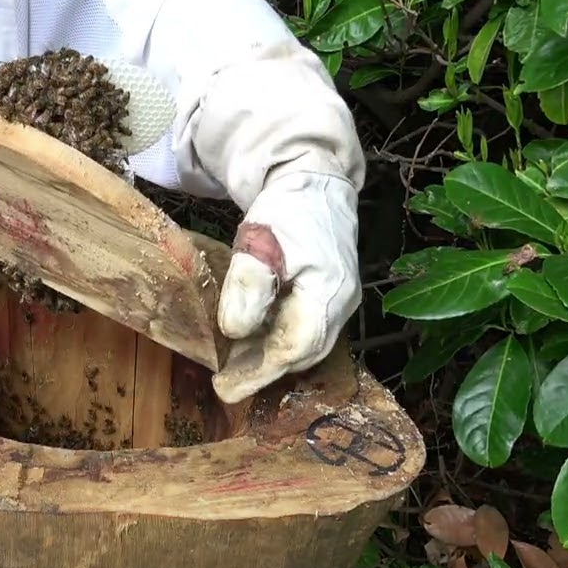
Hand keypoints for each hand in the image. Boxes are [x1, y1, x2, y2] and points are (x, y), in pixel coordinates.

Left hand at [212, 163, 360, 403]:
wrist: (314, 179)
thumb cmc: (287, 207)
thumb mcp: (259, 241)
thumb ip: (248, 285)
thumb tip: (235, 331)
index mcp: (328, 290)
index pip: (294, 346)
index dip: (258, 371)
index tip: (225, 388)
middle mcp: (343, 302)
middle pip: (303, 352)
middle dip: (263, 371)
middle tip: (225, 384)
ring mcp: (341, 300)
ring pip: (305, 344)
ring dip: (269, 358)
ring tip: (232, 368)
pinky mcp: (332, 295)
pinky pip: (306, 330)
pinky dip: (278, 341)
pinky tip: (251, 342)